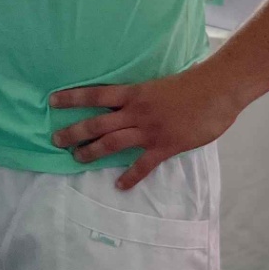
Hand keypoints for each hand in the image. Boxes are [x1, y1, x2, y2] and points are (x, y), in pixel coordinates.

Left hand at [49, 69, 243, 188]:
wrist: (216, 90)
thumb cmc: (191, 83)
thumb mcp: (157, 85)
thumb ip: (140, 96)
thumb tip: (127, 103)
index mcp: (133, 93)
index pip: (95, 94)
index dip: (72, 98)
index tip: (52, 101)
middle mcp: (136, 112)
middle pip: (97, 123)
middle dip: (74, 132)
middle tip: (55, 139)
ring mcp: (149, 130)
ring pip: (112, 143)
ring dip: (92, 151)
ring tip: (76, 158)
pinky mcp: (165, 146)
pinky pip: (143, 165)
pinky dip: (130, 177)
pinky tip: (119, 186)